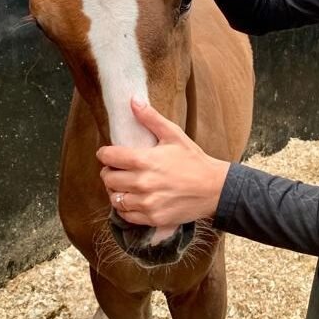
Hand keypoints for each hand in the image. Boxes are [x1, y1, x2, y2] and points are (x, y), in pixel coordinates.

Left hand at [97, 97, 230, 226]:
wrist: (214, 188)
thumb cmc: (193, 160)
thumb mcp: (174, 135)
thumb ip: (151, 118)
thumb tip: (133, 100)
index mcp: (144, 160)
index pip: (109, 157)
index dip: (104, 154)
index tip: (107, 154)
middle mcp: (142, 183)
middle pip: (108, 178)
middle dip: (109, 172)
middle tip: (117, 170)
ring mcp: (147, 203)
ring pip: (115, 198)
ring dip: (116, 191)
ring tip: (124, 185)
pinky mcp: (153, 218)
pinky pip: (126, 215)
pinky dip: (125, 208)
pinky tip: (132, 200)